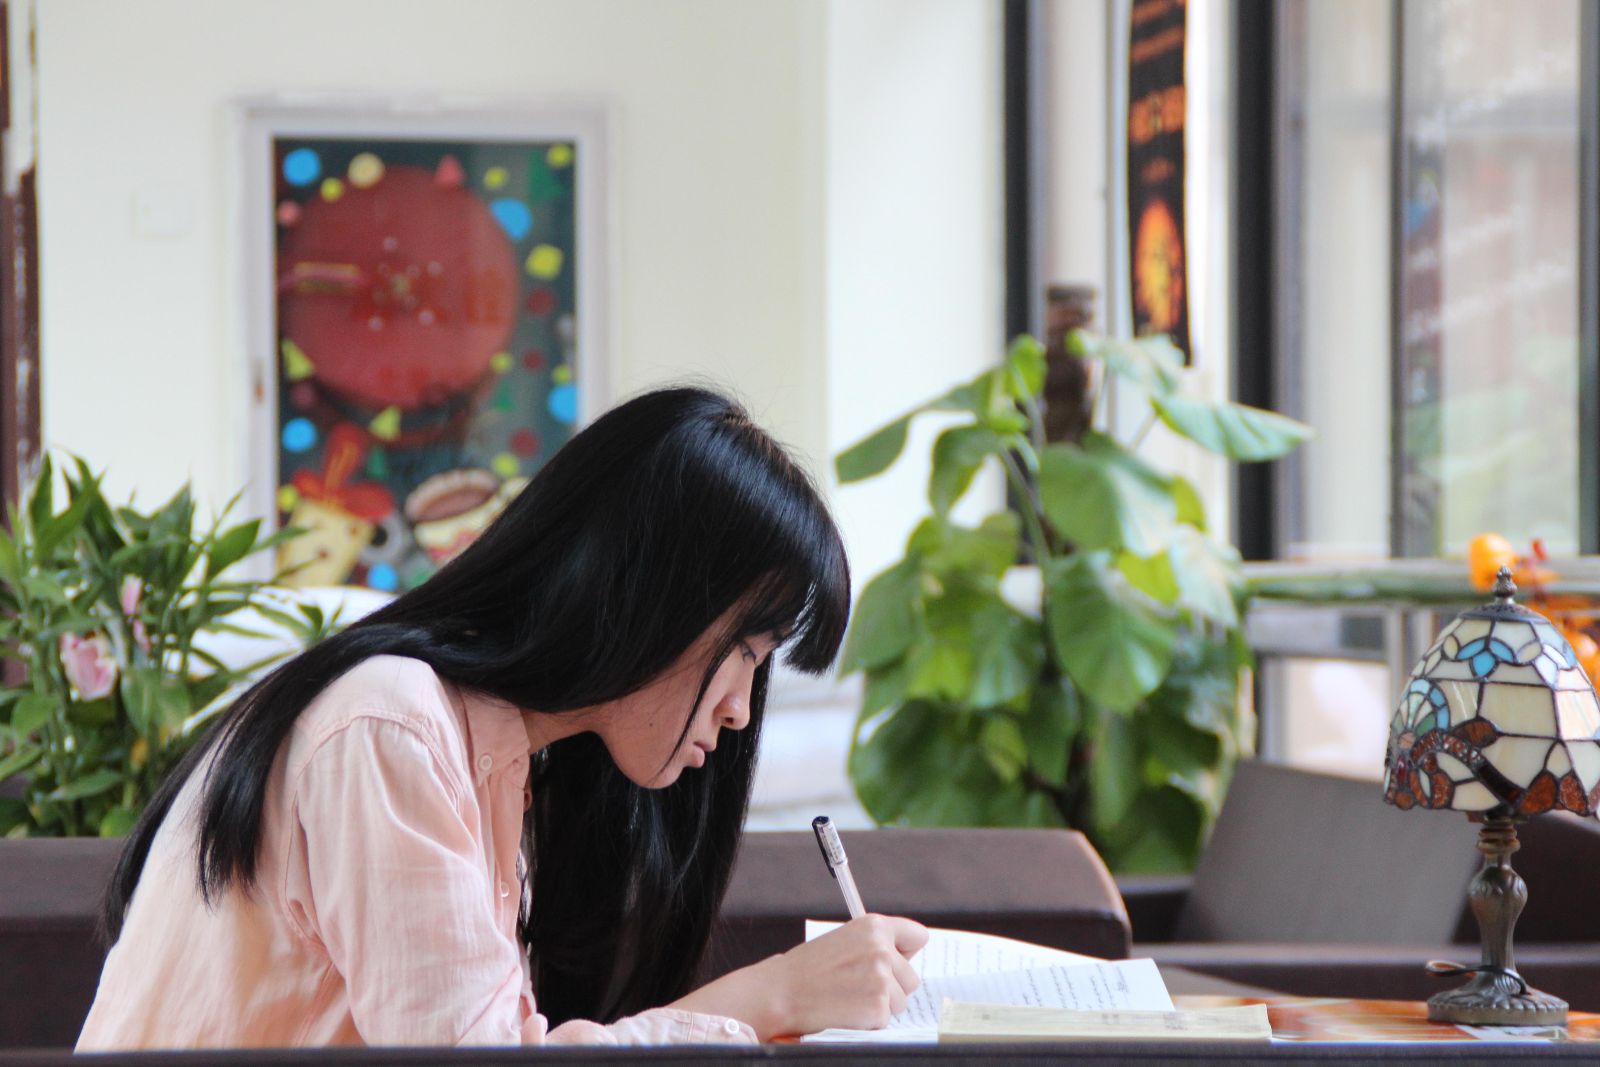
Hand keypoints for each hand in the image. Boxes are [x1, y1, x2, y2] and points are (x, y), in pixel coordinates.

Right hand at [673, 913, 926, 1038]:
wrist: (781, 993)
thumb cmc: (806, 969)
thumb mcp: (843, 940)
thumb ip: (874, 943)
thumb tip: (902, 958)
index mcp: (874, 926)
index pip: (917, 937)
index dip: (906, 953)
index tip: (899, 962)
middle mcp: (882, 948)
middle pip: (911, 977)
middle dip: (892, 986)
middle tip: (858, 987)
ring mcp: (881, 978)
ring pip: (901, 1001)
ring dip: (880, 1005)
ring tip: (849, 997)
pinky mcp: (878, 1007)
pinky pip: (886, 1019)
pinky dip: (869, 1021)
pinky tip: (846, 1010)